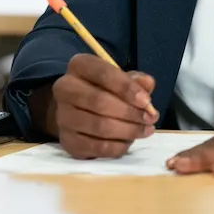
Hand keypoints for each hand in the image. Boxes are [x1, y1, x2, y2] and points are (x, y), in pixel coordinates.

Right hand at [36, 54, 156, 159]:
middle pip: (99, 102)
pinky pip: (97, 147)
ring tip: (145, 130)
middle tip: (150, 118)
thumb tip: (147, 83)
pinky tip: (129, 141)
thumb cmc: (105, 89)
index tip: (146, 101)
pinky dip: (118, 146)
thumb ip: (136, 80)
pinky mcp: (67, 141)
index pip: (103, 73)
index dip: (127, 88)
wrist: (78, 111)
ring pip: (99, 126)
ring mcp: (63, 117)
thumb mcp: (121, 78)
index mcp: (79, 66)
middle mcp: (64, 89)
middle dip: (130, 112)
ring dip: (128, 130)